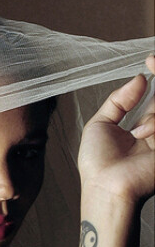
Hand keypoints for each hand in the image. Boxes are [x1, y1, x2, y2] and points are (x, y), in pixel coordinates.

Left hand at [77, 56, 154, 205]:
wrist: (105, 187)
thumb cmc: (98, 164)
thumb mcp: (100, 124)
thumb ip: (119, 100)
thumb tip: (140, 78)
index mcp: (144, 127)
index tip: (150, 59)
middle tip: (154, 61)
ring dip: (153, 116)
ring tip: (137, 131)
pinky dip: (154, 125)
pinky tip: (141, 136)